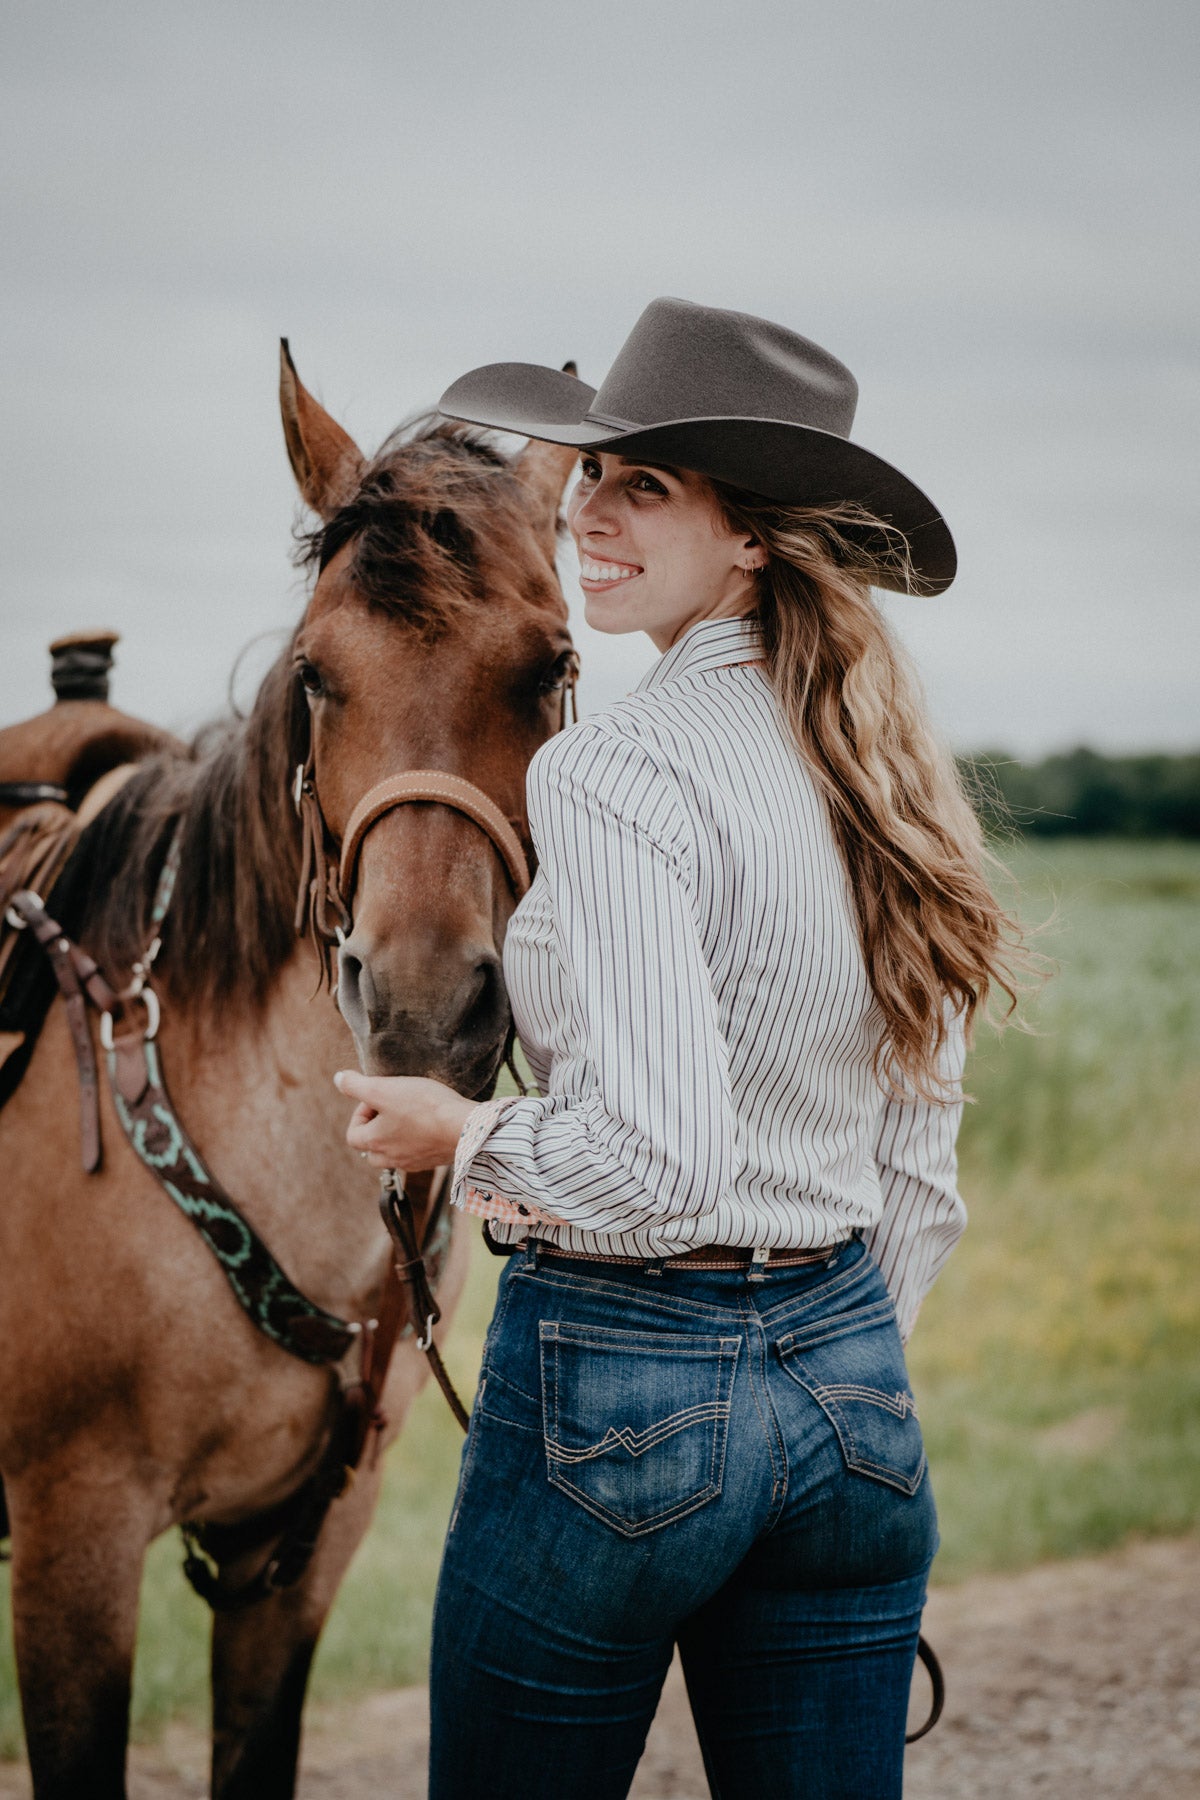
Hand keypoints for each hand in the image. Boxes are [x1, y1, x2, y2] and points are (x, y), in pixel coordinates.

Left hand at [334, 1070, 478, 1170]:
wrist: (465, 1128)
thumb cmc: (424, 1107)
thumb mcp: (384, 1089)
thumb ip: (356, 1085)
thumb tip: (339, 1079)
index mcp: (375, 1143)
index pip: (353, 1134)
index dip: (361, 1113)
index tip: (378, 1097)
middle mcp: (391, 1158)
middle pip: (372, 1148)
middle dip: (377, 1128)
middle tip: (393, 1107)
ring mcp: (414, 1162)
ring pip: (395, 1152)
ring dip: (397, 1135)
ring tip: (412, 1115)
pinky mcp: (434, 1160)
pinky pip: (418, 1153)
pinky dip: (418, 1140)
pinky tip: (431, 1124)